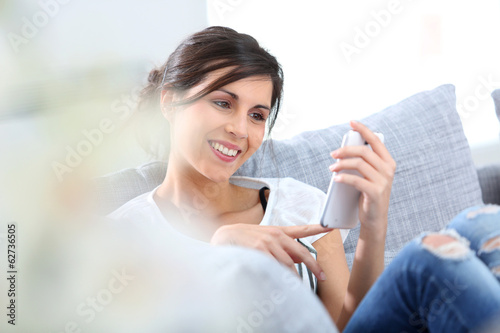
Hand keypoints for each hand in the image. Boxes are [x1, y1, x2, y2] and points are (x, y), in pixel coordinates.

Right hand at [210, 223, 331, 279]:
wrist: (226, 236)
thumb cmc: (247, 239)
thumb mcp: (267, 239)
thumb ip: (284, 248)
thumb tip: (300, 261)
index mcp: (280, 231)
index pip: (303, 229)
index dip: (319, 227)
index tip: (332, 226)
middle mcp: (276, 235)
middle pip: (302, 252)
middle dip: (314, 266)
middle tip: (322, 276)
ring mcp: (268, 243)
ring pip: (289, 264)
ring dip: (296, 278)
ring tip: (300, 287)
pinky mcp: (260, 251)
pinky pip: (275, 268)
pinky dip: (281, 277)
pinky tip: (283, 283)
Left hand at [329, 121, 395, 233]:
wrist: (375, 219)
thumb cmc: (368, 194)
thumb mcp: (368, 175)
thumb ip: (363, 162)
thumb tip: (344, 149)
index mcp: (388, 162)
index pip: (376, 141)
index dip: (364, 130)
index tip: (351, 122)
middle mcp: (388, 170)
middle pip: (364, 151)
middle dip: (346, 149)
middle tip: (333, 154)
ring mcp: (383, 181)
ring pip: (359, 164)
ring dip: (342, 164)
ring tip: (331, 167)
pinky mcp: (375, 192)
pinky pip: (356, 180)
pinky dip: (343, 177)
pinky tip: (335, 178)